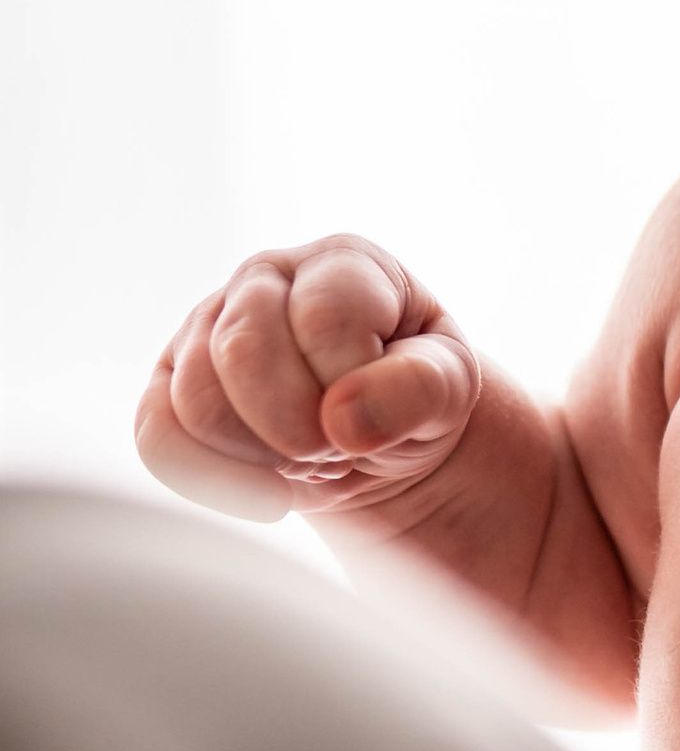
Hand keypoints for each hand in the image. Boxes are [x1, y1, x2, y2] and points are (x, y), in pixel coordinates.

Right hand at [137, 235, 482, 524]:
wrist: (376, 435)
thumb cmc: (415, 394)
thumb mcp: (451, 387)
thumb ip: (420, 389)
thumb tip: (342, 421)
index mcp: (341, 262)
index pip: (324, 318)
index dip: (354, 388)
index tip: (382, 416)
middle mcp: (263, 278)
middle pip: (242, 353)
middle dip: (298, 429)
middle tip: (339, 448)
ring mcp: (206, 326)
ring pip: (196, 402)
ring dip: (263, 456)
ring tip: (309, 457)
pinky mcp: (169, 383)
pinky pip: (157, 437)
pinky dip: (215, 480)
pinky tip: (268, 488)